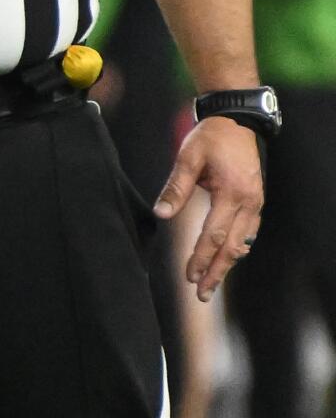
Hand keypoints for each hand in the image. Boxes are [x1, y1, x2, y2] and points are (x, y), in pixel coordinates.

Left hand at [152, 116, 265, 302]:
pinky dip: (236, 248)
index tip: (189, 276)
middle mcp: (249, 202)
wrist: (236, 122)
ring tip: (211, 284)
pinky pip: (248, 232)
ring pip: (242, 243)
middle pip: (231, 247)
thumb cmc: (210, 139)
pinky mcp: (255, 201)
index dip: (200, 258)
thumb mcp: (187, 158)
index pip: (213, 235)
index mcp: (232, 193)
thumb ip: (175, 188)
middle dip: (216, 272)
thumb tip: (161, 214)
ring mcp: (256, 203)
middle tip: (202, 295)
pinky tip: (226, 260)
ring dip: (226, 264)